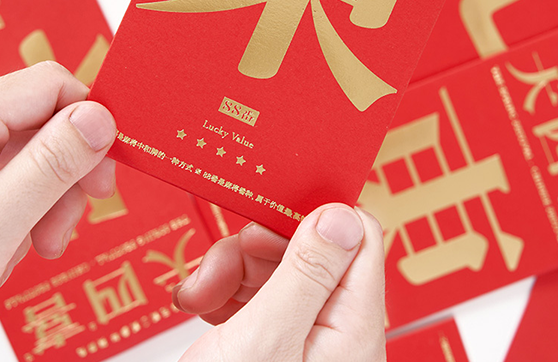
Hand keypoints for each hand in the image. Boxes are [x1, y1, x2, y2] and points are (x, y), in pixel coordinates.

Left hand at [0, 62, 116, 352]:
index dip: (90, 125)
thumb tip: (99, 117)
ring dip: (35, 200)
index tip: (103, 174)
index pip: (53, 85)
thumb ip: (51, 167)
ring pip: (15, 154)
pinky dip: (5, 210)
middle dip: (62, 175)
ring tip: (23, 251)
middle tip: (63, 229)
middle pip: (36, 123)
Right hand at [175, 204, 385, 360]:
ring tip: (199, 294)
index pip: (357, 236)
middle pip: (309, 248)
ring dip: (232, 270)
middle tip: (219, 267)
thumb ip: (307, 272)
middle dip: (256, 247)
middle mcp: (336, 331)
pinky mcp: (278, 348)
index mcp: (351, 326)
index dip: (313, 213)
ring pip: (278, 269)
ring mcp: (306, 342)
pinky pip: (259, 298)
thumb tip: (342, 214)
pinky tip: (201, 305)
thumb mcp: (264, 340)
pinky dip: (227, 293)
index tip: (267, 209)